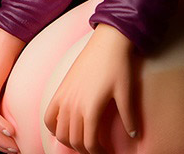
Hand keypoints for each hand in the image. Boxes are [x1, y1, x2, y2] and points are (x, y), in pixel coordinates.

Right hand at [44, 23, 138, 153]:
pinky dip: (53, 128)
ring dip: (70, 142)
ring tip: (83, 141)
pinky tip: (63, 130)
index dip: (98, 152)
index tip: (106, 151)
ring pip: (60, 133)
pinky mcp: (59, 90)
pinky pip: (48, 117)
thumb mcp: (126, 92)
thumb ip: (129, 117)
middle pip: (73, 141)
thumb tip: (135, 135)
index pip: (89, 143)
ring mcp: (64, 98)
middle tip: (97, 148)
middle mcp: (73, 106)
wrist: (108, 42)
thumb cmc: (119, 66)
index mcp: (90, 110)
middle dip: (85, 149)